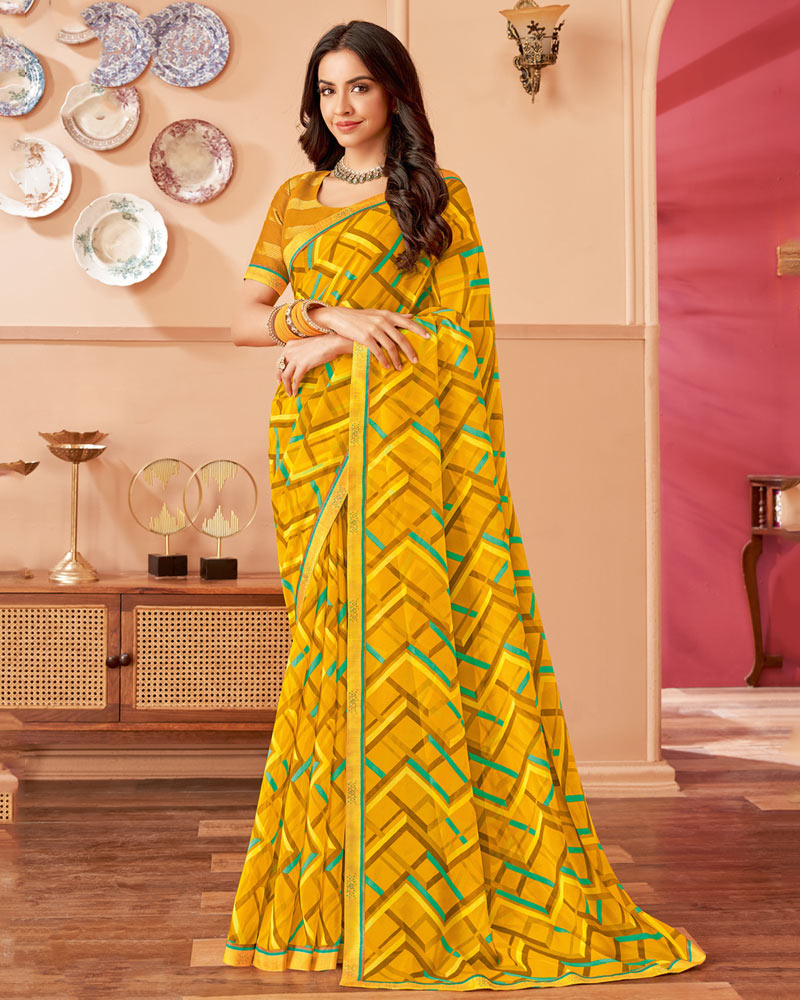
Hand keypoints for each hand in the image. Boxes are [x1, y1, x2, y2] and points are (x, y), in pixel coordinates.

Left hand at [276, 332, 352, 395]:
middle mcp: (290, 351)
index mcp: (290, 345)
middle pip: (280, 369)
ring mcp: (295, 358)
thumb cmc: (324, 343)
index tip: (280, 378)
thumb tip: (300, 363)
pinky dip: (294, 388)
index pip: (280, 360)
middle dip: (280, 380)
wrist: (332, 342)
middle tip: (282, 387)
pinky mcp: (302, 365)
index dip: (278, 371)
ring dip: (287, 387)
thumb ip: (300, 352)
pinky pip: (295, 379)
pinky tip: (296, 392)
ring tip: (290, 393)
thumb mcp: (307, 345)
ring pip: (285, 376)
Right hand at [309, 304, 429, 370]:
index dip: (419, 330)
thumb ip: (396, 316)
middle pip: (401, 338)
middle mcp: (382, 321)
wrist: (340, 317)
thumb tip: (411, 316)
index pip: (407, 323)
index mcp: (387, 315)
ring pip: (390, 347)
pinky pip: (378, 351)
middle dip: (409, 351)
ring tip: (399, 368)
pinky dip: (384, 360)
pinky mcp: (365, 338)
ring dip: (396, 359)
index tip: (429, 337)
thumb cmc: (361, 317)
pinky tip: (387, 366)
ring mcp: (374, 329)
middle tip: (415, 361)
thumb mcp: (379, 313)